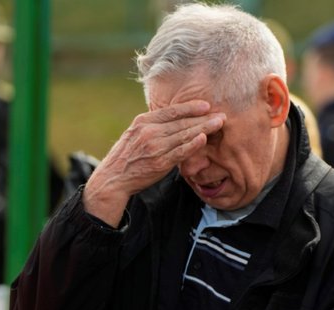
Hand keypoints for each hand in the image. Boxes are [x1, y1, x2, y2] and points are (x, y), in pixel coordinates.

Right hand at [83, 100, 224, 225]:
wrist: (112, 179)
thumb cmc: (125, 158)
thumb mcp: (133, 135)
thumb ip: (151, 126)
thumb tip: (170, 121)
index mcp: (143, 122)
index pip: (171, 111)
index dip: (190, 107)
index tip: (206, 106)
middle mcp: (149, 132)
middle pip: (181, 122)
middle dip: (203, 118)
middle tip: (221, 115)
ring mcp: (154, 147)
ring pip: (183, 135)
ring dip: (204, 128)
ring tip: (218, 124)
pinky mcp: (159, 163)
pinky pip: (179, 152)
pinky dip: (192, 145)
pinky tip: (203, 139)